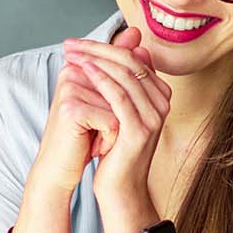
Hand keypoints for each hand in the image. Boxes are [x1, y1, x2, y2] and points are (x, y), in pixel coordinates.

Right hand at [25, 41, 119, 201]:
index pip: (118, 67)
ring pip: (119, 104)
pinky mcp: (71, 110)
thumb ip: (121, 66)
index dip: (125, 97)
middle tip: (109, 130)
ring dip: (117, 128)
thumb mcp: (105, 100)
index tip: (109, 116)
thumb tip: (137, 33)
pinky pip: (112, 120)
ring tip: (99, 138)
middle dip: (122, 113)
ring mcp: (70, 90)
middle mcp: (71, 73)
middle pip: (121, 86)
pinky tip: (93, 146)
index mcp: (77, 66)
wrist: (62, 167)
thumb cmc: (83, 135)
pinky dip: (109, 138)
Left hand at [65, 30, 170, 232]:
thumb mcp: (117, 113)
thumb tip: (105, 62)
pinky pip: (120, 96)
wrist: (120, 189)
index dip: (104, 46)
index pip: (133, 58)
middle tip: (70, 44)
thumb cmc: (114, 150)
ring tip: (72, 54)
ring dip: (96, 60)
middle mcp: (162, 103)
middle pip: (130, 62)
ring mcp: (154, 117)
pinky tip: (84, 71)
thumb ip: (118, 86)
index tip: (77, 43)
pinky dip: (101, 80)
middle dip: (97, 49)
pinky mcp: (140, 129)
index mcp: (159, 96)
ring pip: (125, 75)